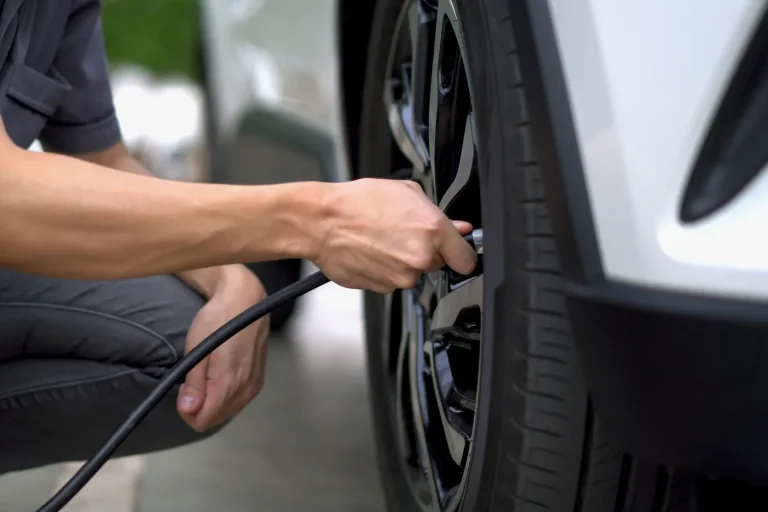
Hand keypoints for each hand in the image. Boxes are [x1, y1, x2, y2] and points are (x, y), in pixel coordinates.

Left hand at [176, 267, 269, 431]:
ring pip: (226, 412)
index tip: (184, 388)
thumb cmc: (219, 319)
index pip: (203, 420)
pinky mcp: (259, 380)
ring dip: (212, 401)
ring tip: (207, 373)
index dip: (187, 410)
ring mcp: (254, 386)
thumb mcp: (197, 349)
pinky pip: (238, 401)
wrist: (246, 300)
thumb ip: (194, 384)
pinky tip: (220, 375)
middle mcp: (245, 389)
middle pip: (215, 419)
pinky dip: (225, 395)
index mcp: (228, 383)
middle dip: (199, 406)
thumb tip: (188, 411)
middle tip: (193, 379)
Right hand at [313, 178, 476, 291]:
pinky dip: (385, 269)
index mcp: (432, 231)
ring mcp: (401, 277)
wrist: (322, 222)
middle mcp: (420, 258)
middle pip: (438, 264)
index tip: (459, 252)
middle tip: (404, 232)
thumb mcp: (406, 193)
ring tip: (382, 239)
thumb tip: (458, 228)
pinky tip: (372, 250)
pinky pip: (392, 280)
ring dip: (403, 260)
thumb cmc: (357, 203)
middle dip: (426, 251)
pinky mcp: (382, 288)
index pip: (467, 259)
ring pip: (412, 273)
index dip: (463, 254)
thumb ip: (437, 213)